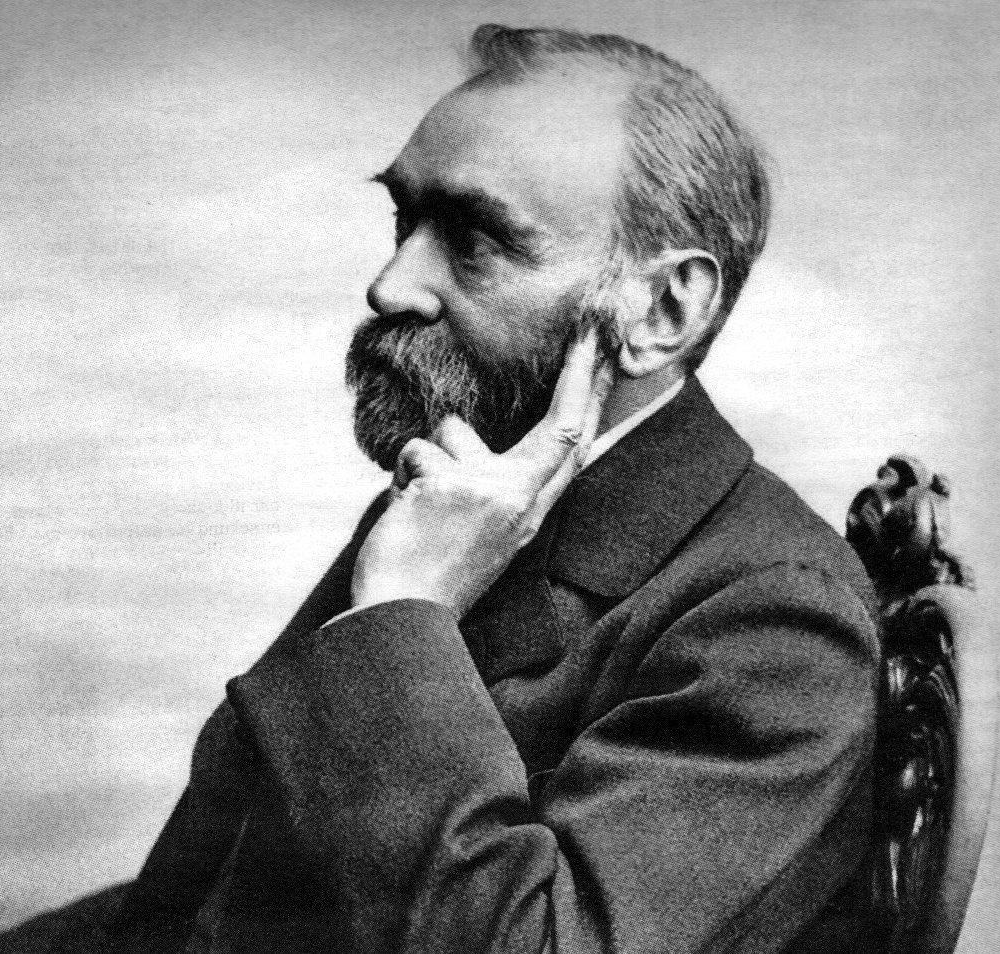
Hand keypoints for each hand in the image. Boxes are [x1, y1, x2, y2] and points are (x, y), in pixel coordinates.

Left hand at [350, 328, 613, 619]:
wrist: (400, 615)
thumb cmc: (434, 571)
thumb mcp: (484, 530)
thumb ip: (490, 483)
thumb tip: (462, 431)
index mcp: (530, 511)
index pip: (572, 446)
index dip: (588, 396)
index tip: (599, 354)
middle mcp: (518, 499)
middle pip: (561, 424)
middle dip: (578, 370)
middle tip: (591, 324)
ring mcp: (486, 491)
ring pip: (450, 432)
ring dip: (427, 461)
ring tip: (422, 509)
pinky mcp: (447, 486)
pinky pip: (413, 453)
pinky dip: (401, 480)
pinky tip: (405, 516)